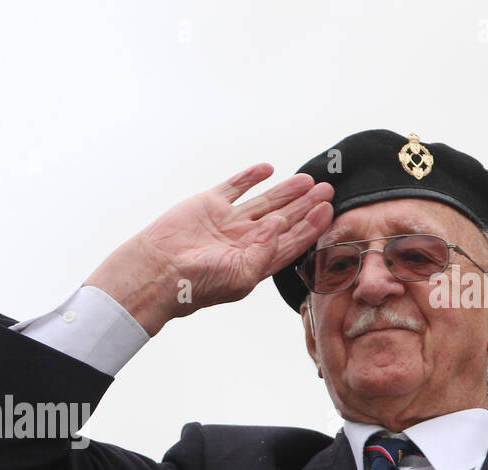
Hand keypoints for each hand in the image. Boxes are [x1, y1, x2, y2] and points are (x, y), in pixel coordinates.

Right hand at [84, 165, 333, 335]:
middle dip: (306, 206)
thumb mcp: (241, 275)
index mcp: (253, 261)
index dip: (311, 227)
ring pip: (264, 202)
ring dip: (286, 191)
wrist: (159, 270)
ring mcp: (226, 222)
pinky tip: (268, 169)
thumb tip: (281, 223)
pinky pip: (234, 187)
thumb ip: (266, 250)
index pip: (290, 242)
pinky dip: (250, 177)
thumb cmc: (198, 282)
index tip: (328, 211)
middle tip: (328, 190)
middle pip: (283, 219)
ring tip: (308, 180)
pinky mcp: (208, 205)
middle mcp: (242, 241)